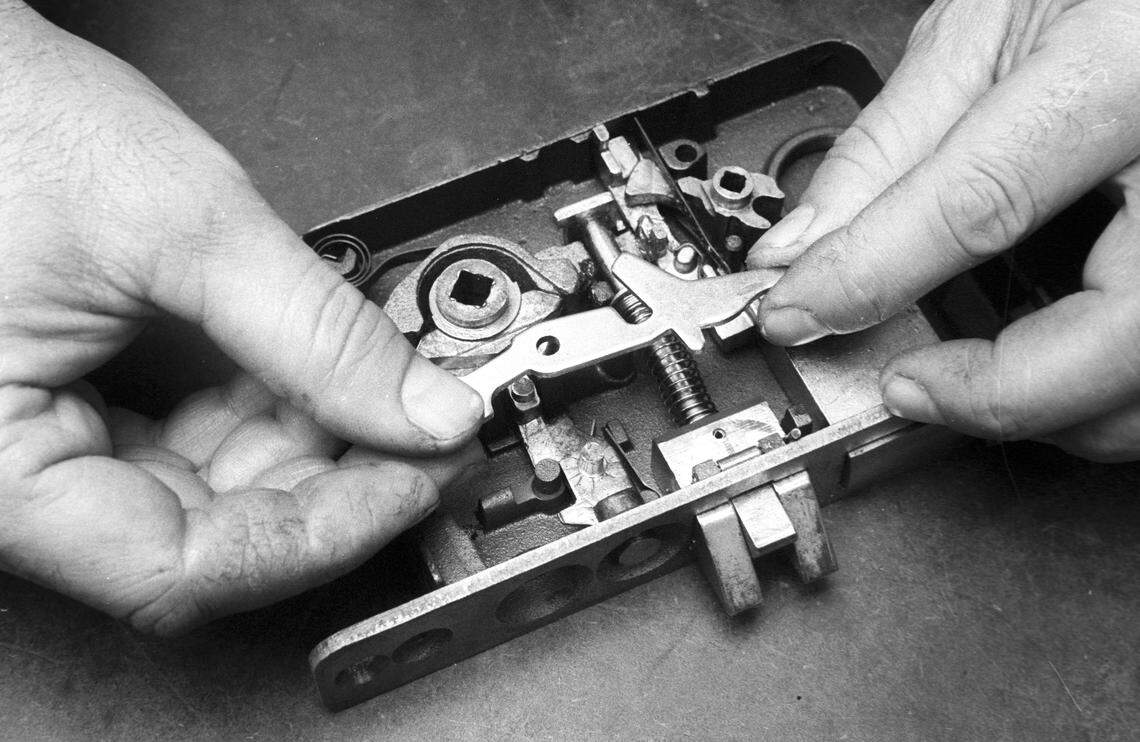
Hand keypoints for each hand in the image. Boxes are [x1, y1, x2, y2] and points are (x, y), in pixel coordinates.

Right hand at [0, 4, 483, 632]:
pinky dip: (264, 415)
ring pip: (205, 496)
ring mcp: (42, 443)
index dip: (323, 535)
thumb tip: (427, 411)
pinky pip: (183, 445)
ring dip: (305, 448)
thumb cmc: (1, 119)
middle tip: (420, 434)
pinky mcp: (74, 405)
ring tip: (376, 390)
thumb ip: (319, 332)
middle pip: (205, 539)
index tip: (413, 482)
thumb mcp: (186, 226)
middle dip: (330, 484)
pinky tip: (317, 378)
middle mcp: (9, 475)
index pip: (183, 568)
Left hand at [749, 0, 1139, 460]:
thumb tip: (805, 243)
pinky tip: (1041, 367)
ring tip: (963, 387)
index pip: (979, 204)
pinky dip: (1096, 390)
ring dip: (1050, 410)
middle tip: (904, 388)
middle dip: (993, 393)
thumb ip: (891, 142)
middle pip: (1114, 334)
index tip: (798, 312)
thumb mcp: (986, 30)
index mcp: (1127, 71)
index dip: (868, 276)